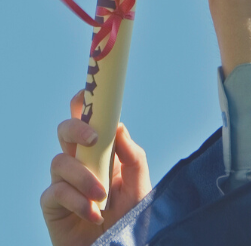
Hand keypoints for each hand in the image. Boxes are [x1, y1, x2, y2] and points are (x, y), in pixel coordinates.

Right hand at [41, 91, 149, 245]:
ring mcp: (64, 181)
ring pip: (60, 161)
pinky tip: (94, 213)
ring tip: (102, 197)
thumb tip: (118, 127)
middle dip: (76, 128)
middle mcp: (80, 161)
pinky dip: (77, 201)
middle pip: (65, 131)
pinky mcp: (52, 204)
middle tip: (93, 138)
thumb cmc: (130, 215)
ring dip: (83, 177)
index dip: (84, 103)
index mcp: (103, 151)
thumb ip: (132, 156)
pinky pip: (56, 191)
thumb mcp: (140, 184)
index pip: (89, 120)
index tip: (88, 92)